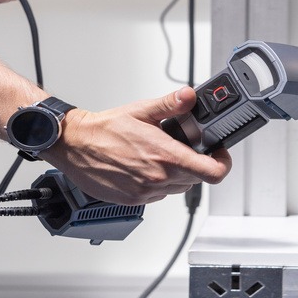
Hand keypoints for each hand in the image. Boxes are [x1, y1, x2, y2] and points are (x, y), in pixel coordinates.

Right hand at [44, 87, 232, 205]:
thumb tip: (190, 96)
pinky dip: (157, 183)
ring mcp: (146, 192)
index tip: (220, 154)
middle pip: (196, 178)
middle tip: (182, 147)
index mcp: (165, 156)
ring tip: (158, 156)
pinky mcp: (133, 201)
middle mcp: (158, 178)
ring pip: (177, 187)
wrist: (75, 145)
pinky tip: (143, 167)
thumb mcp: (142, 110)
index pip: (212, 172)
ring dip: (176, 174)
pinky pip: (158, 195)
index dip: (223, 164)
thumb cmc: (104, 130)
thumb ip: (171, 105)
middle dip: (194, 163)